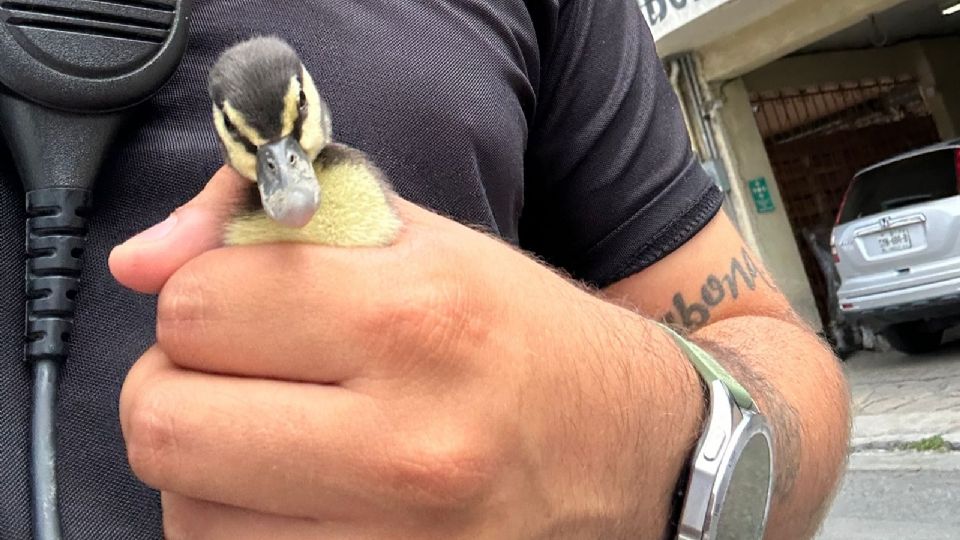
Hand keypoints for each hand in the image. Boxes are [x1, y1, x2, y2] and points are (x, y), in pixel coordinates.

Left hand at [110, 166, 700, 538]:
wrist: (636, 452)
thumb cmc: (522, 336)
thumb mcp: (423, 244)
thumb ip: (276, 221)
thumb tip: (138, 263)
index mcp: (417, 319)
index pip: (195, 308)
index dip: (207, 295)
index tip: (249, 303)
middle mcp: (408, 443)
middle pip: (162, 420)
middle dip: (182, 384)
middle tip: (246, 374)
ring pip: (185, 513)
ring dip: (209, 468)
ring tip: (283, 438)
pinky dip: (244, 528)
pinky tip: (300, 496)